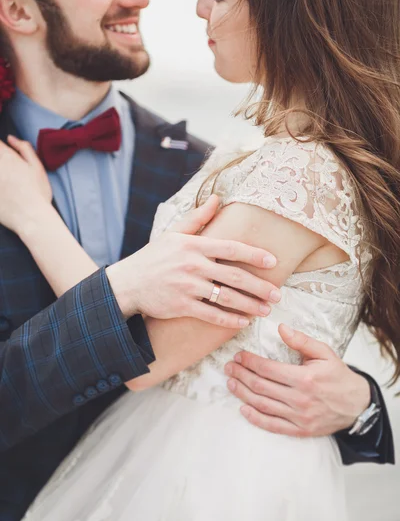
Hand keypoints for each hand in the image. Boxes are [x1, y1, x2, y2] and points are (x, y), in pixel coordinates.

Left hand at [0, 136, 51, 234]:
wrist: (31, 218)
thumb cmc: (37, 193)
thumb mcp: (37, 167)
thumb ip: (24, 148)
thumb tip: (10, 138)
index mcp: (7, 157)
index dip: (1, 149)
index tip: (5, 157)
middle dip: (1, 165)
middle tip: (9, 176)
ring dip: (1, 176)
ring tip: (7, 183)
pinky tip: (3, 191)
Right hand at [107, 195, 279, 326]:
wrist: (127, 284)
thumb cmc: (153, 257)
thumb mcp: (173, 234)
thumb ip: (198, 218)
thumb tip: (217, 198)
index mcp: (194, 245)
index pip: (231, 248)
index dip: (254, 255)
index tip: (273, 261)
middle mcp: (193, 265)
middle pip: (234, 276)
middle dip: (259, 286)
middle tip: (277, 294)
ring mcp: (187, 287)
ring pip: (226, 297)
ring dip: (250, 305)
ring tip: (265, 309)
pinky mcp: (181, 306)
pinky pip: (211, 315)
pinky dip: (229, 320)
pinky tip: (243, 322)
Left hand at [225, 324, 370, 435]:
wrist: (357, 404)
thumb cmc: (338, 376)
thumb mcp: (324, 353)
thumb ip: (302, 340)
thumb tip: (281, 328)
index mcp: (305, 378)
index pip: (268, 369)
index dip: (250, 362)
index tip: (239, 356)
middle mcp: (300, 398)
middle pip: (261, 386)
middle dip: (241, 375)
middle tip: (229, 367)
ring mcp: (299, 417)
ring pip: (263, 405)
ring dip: (243, 394)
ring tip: (231, 383)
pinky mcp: (300, 430)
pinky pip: (273, 425)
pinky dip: (255, 418)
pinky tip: (243, 408)